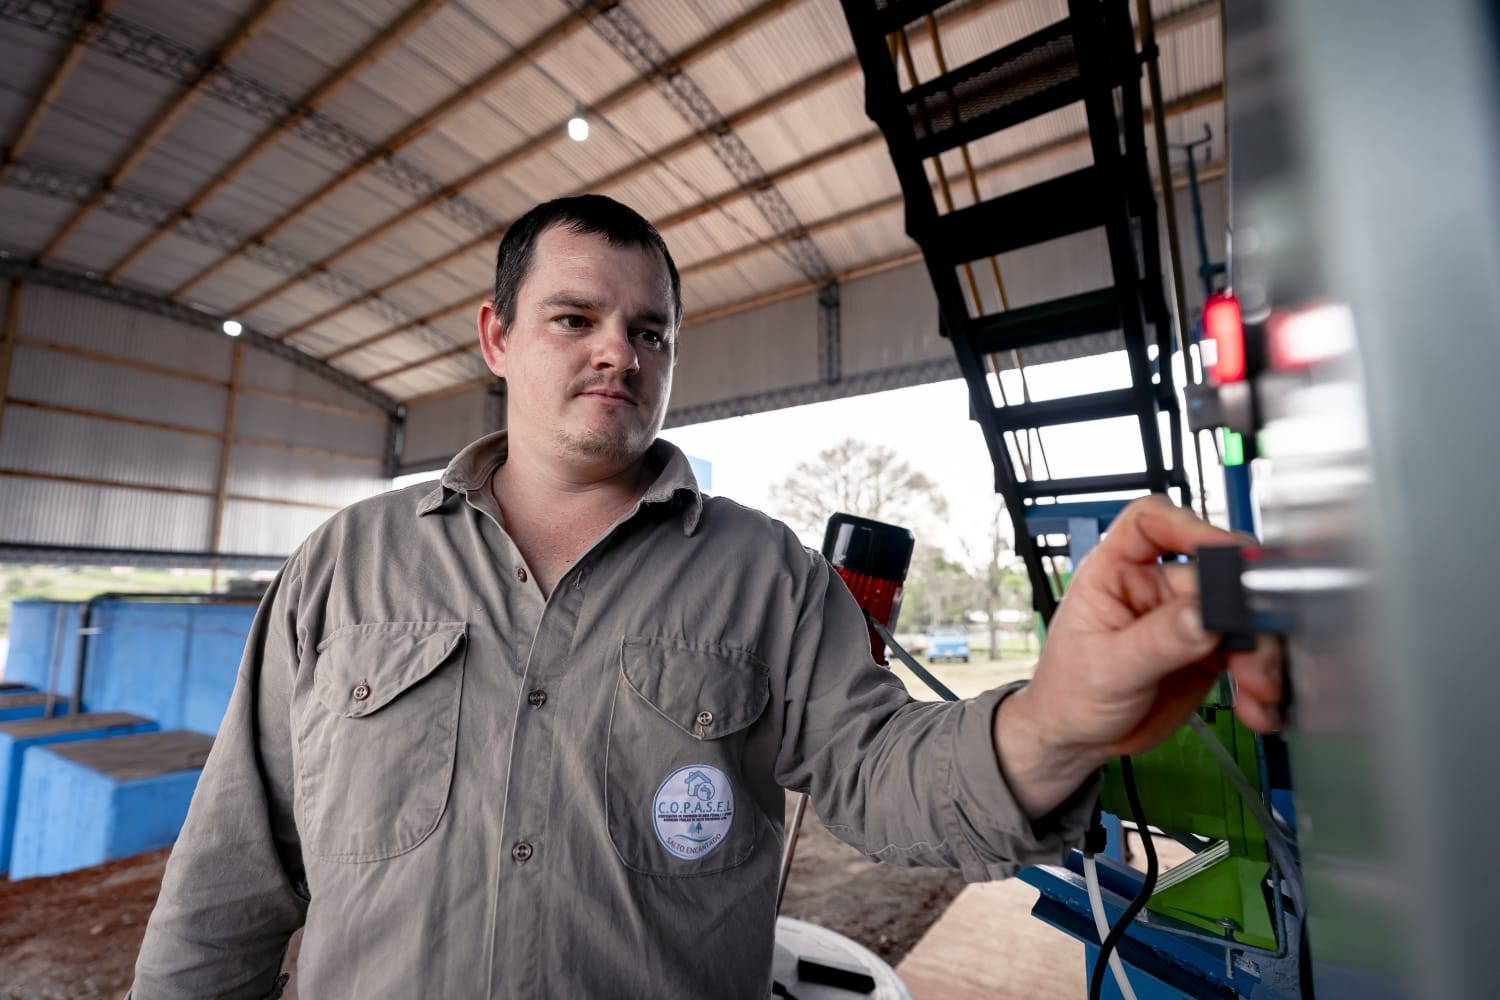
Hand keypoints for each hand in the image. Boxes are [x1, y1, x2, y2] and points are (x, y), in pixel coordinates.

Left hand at [994, 495, 1283, 818]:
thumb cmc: (1068, 692)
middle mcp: (1155, 589)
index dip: (1187, 526)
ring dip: (1261, 651)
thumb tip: (1204, 615)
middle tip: (1255, 643)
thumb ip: (1158, 641)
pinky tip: (1258, 705)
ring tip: (1260, 687)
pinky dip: (1262, 680)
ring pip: (1241, 616)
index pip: (1150, 523)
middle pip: (1214, 575)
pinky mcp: (1207, 653)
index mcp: (1116, 573)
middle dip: (1243, 609)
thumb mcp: (1107, 667)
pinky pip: (1248, 655)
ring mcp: (1185, 620)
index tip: (1221, 549)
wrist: (1078, 738)